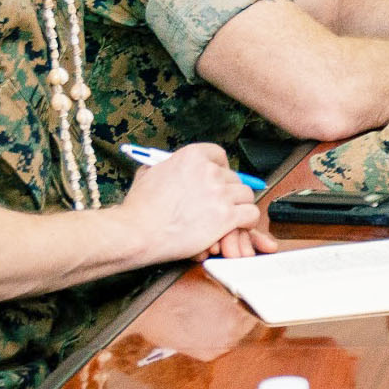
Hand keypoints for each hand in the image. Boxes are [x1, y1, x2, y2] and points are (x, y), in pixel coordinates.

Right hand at [123, 141, 268, 261]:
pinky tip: (238, 227)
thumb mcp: (147, 173)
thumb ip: (163, 165)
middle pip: (234, 177)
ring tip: (230, 217)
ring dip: (240, 206)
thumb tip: (166, 164)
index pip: (219, 155)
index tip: (217, 179)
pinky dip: (247, 221)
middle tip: (220, 204)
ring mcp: (220, 193)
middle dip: (229, 191)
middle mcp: (210, 171)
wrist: (137, 233)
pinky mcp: (227, 216)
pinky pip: (251, 214)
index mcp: (192, 156)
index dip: (220, 168)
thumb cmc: (138, 208)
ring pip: (246, 195)